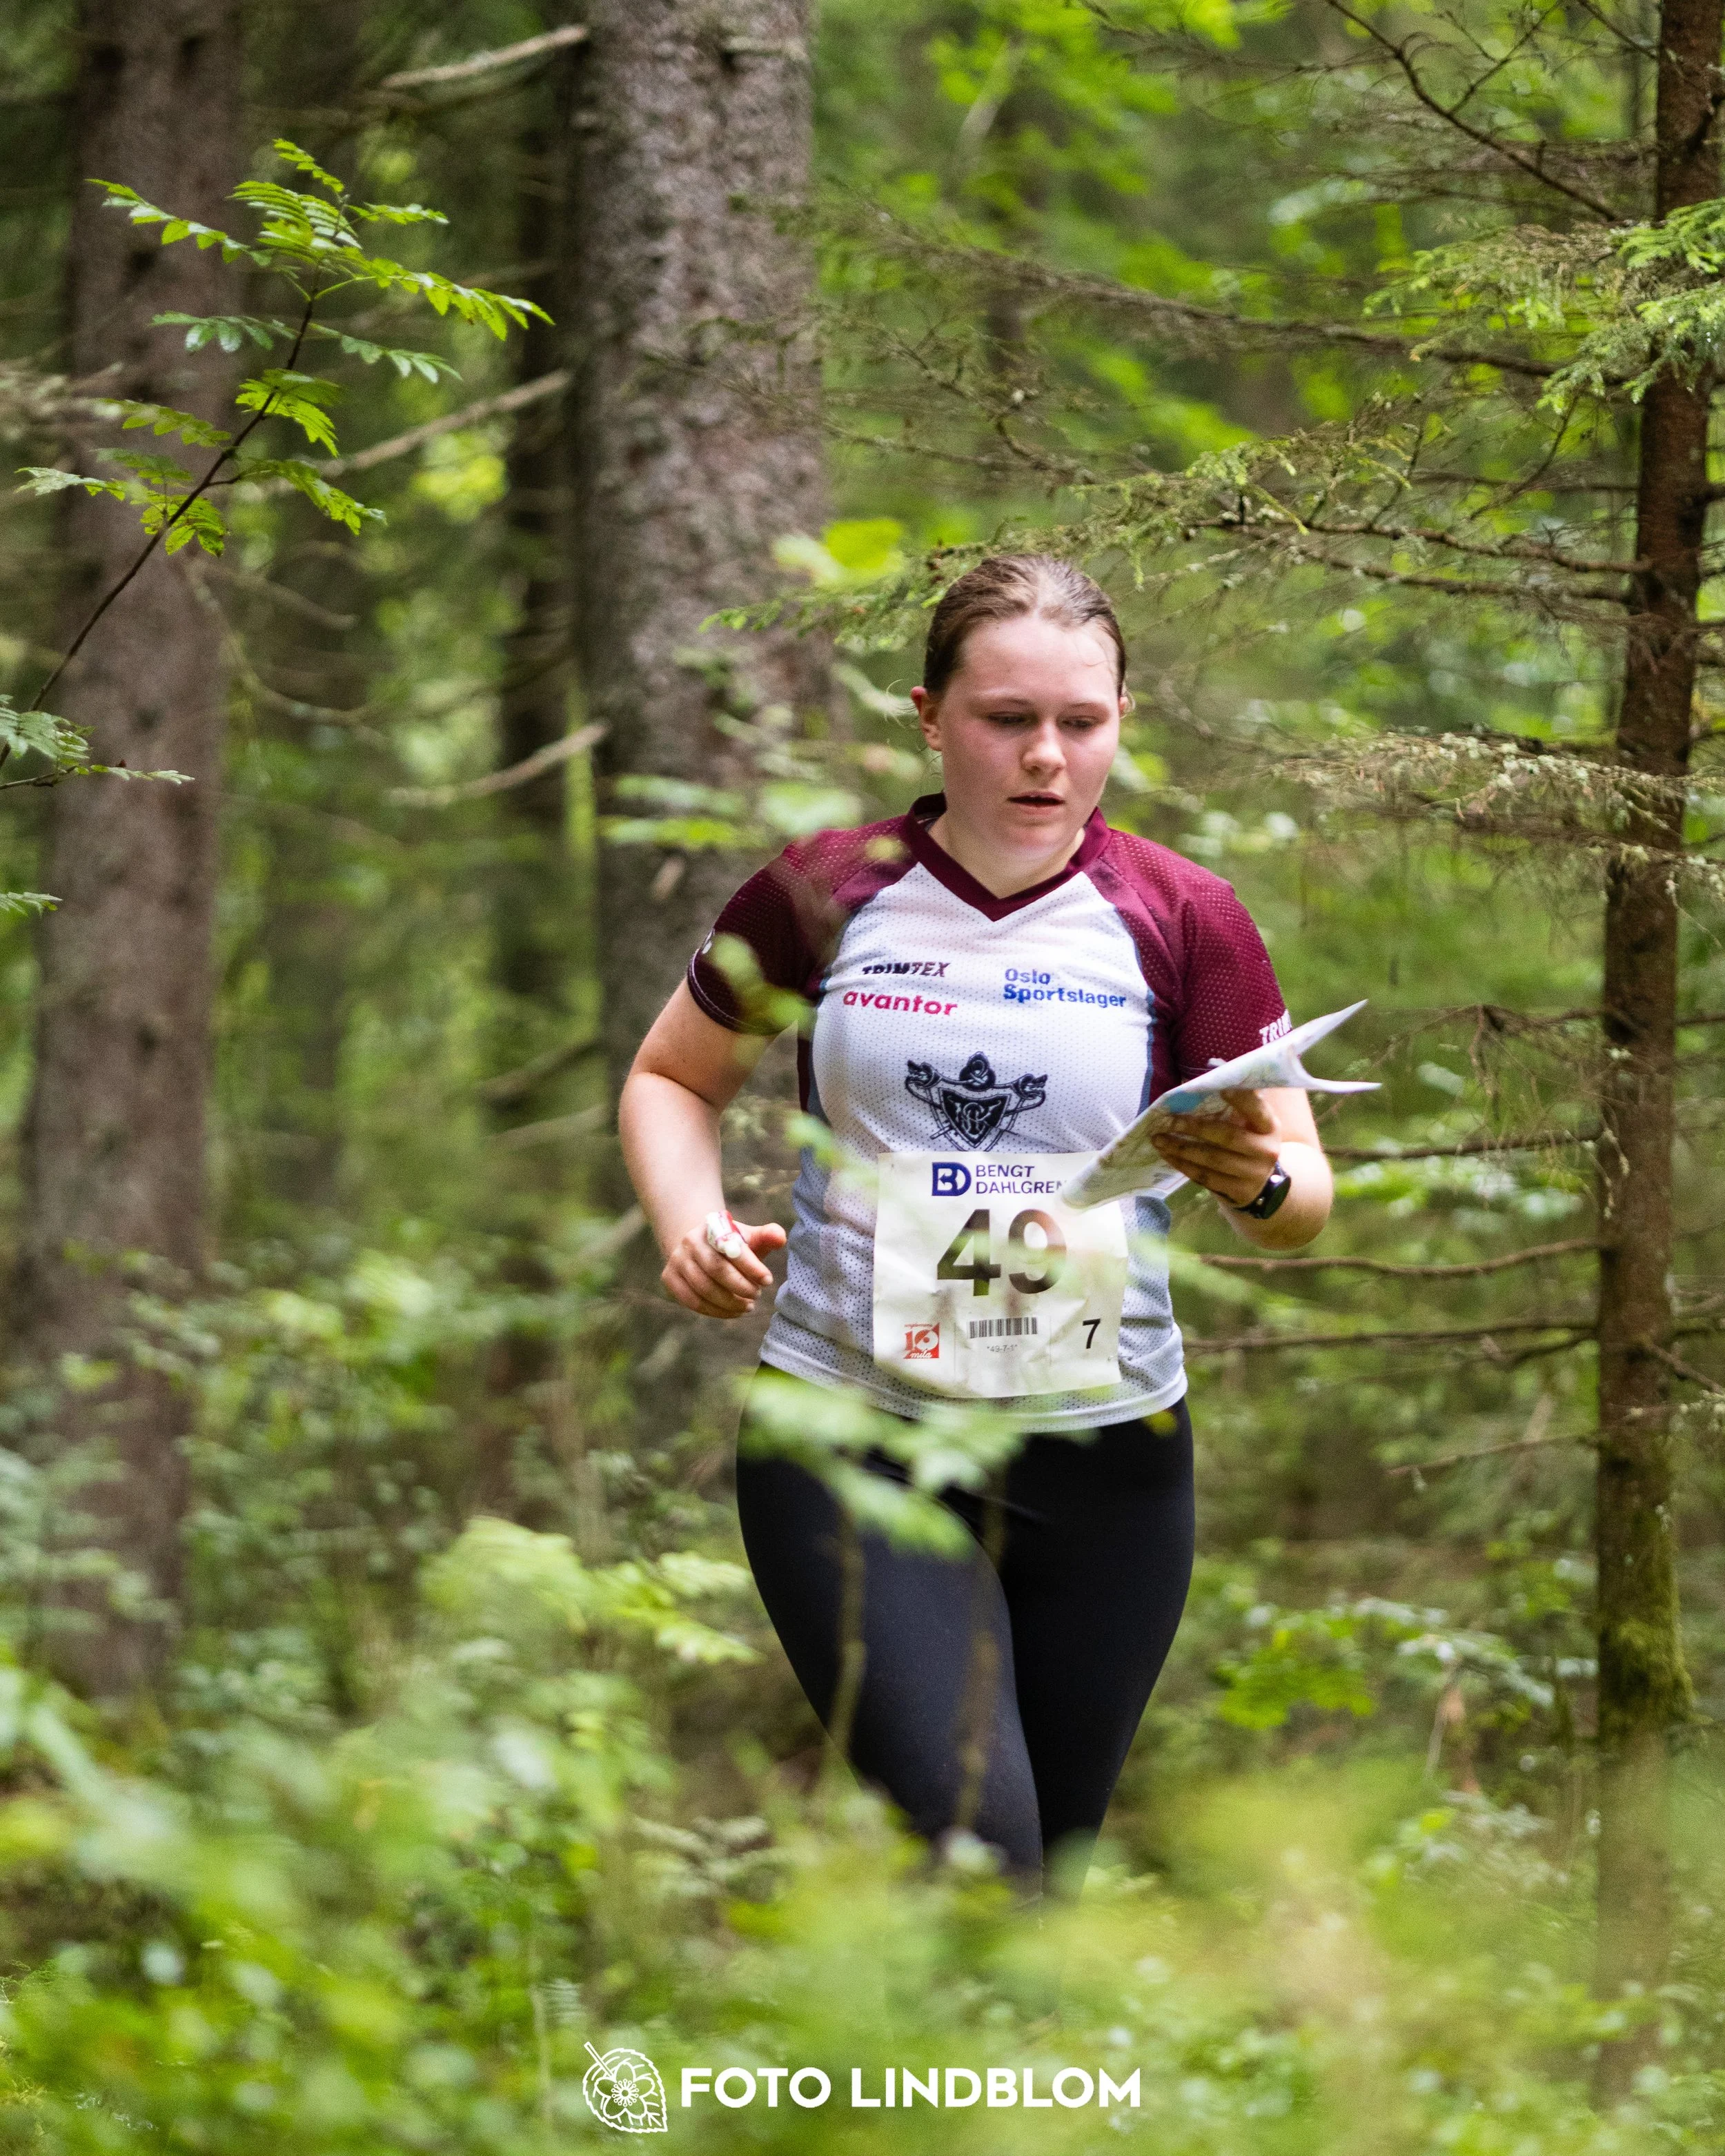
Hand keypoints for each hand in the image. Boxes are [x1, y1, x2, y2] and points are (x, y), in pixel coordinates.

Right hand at [661, 1214, 787, 1317]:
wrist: (700, 1248)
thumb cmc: (732, 1245)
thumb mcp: (749, 1238)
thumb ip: (767, 1236)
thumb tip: (780, 1238)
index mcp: (713, 1227)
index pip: (732, 1248)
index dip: (751, 1266)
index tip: (768, 1280)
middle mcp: (690, 1241)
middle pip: (716, 1269)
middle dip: (741, 1286)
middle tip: (757, 1295)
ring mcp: (677, 1260)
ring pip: (704, 1289)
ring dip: (729, 1303)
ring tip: (748, 1306)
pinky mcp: (670, 1278)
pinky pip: (692, 1301)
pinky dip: (715, 1311)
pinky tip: (732, 1312)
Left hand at [1150, 1087, 1281, 1207]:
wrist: (1261, 1183)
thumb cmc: (1249, 1142)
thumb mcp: (1251, 1124)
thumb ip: (1237, 1102)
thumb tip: (1213, 1067)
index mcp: (1269, 1127)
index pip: (1257, 1110)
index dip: (1242, 1099)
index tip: (1221, 1089)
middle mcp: (1265, 1150)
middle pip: (1228, 1137)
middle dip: (1195, 1128)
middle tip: (1169, 1121)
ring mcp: (1253, 1173)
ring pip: (1212, 1160)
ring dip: (1181, 1149)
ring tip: (1159, 1139)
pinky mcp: (1238, 1191)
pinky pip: (1205, 1177)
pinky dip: (1183, 1165)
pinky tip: (1167, 1156)